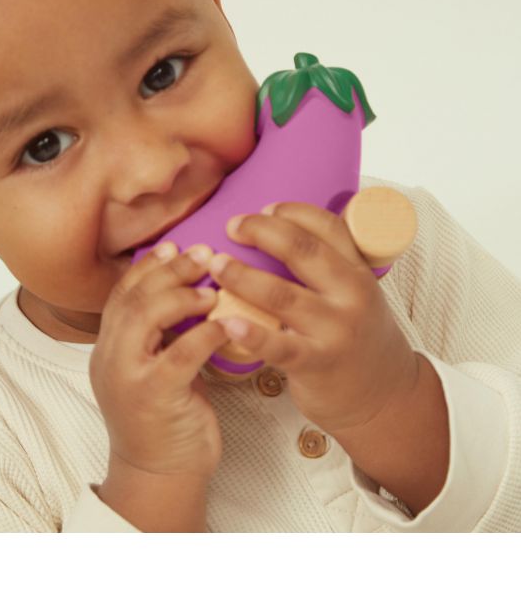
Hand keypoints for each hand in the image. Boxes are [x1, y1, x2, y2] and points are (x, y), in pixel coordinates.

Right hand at [90, 243, 228, 480]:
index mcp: (110, 348)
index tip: (177, 246)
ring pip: (145, 316)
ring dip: (183, 295)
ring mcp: (128, 377)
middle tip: (204, 254)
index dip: (150, 266)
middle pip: (134, 297)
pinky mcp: (153, 396)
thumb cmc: (167, 418)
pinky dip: (206, 332)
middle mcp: (110, 358)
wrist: (159, 475)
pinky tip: (228, 323)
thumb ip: (163, 334)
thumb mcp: (156, 368)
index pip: (122, 293)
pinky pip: (180, 353)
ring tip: (213, 290)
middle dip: (170, 270)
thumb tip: (193, 293)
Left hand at [209, 202, 418, 437]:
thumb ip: (328, 267)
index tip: (263, 209)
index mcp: (359, 271)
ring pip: (282, 294)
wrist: (385, 393)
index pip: (328, 227)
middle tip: (232, 226)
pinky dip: (251, 333)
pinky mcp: (317, 363)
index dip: (292, 212)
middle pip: (302, 250)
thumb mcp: (356, 294)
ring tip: (217, 264)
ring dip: (243, 276)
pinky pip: (279, 346)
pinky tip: (226, 322)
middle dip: (262, 232)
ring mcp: (335, 330)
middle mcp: (351, 295)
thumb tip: (277, 234)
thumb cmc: (358, 338)